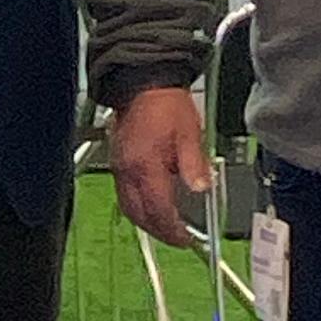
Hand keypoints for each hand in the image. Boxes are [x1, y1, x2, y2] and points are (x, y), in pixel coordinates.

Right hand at [109, 81, 209, 249]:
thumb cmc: (165, 103)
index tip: (187, 238)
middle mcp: (128, 171)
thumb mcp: (189, 133)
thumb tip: (202, 189)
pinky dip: (138, 207)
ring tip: (166, 227)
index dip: (173, 229)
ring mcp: (120, 167)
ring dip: (147, 223)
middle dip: (159, 232)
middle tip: (178, 238)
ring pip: (129, 208)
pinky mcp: (118, 162)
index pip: (158, 210)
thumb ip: (194, 164)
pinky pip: (124, 194)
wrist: (143, 82)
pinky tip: (151, 205)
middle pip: (140, 215)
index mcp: (146, 166)